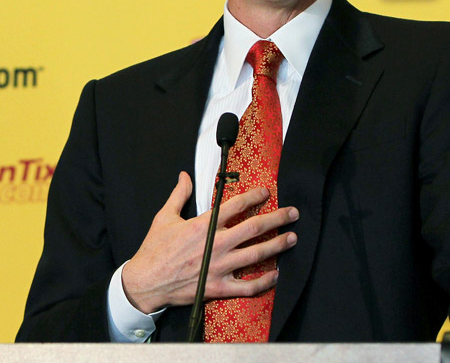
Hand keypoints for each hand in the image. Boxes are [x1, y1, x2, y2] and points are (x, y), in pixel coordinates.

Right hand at [121, 171, 297, 313]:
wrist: (144, 283)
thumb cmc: (154, 249)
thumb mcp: (165, 216)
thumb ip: (179, 194)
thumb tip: (184, 175)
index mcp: (205, 225)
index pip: (237, 205)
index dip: (255, 196)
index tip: (267, 193)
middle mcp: (216, 243)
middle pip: (254, 227)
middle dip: (277, 219)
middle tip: (293, 213)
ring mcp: (219, 266)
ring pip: (256, 254)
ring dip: (277, 245)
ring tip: (292, 238)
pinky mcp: (217, 287)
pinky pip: (246, 286)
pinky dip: (263, 282)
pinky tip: (276, 275)